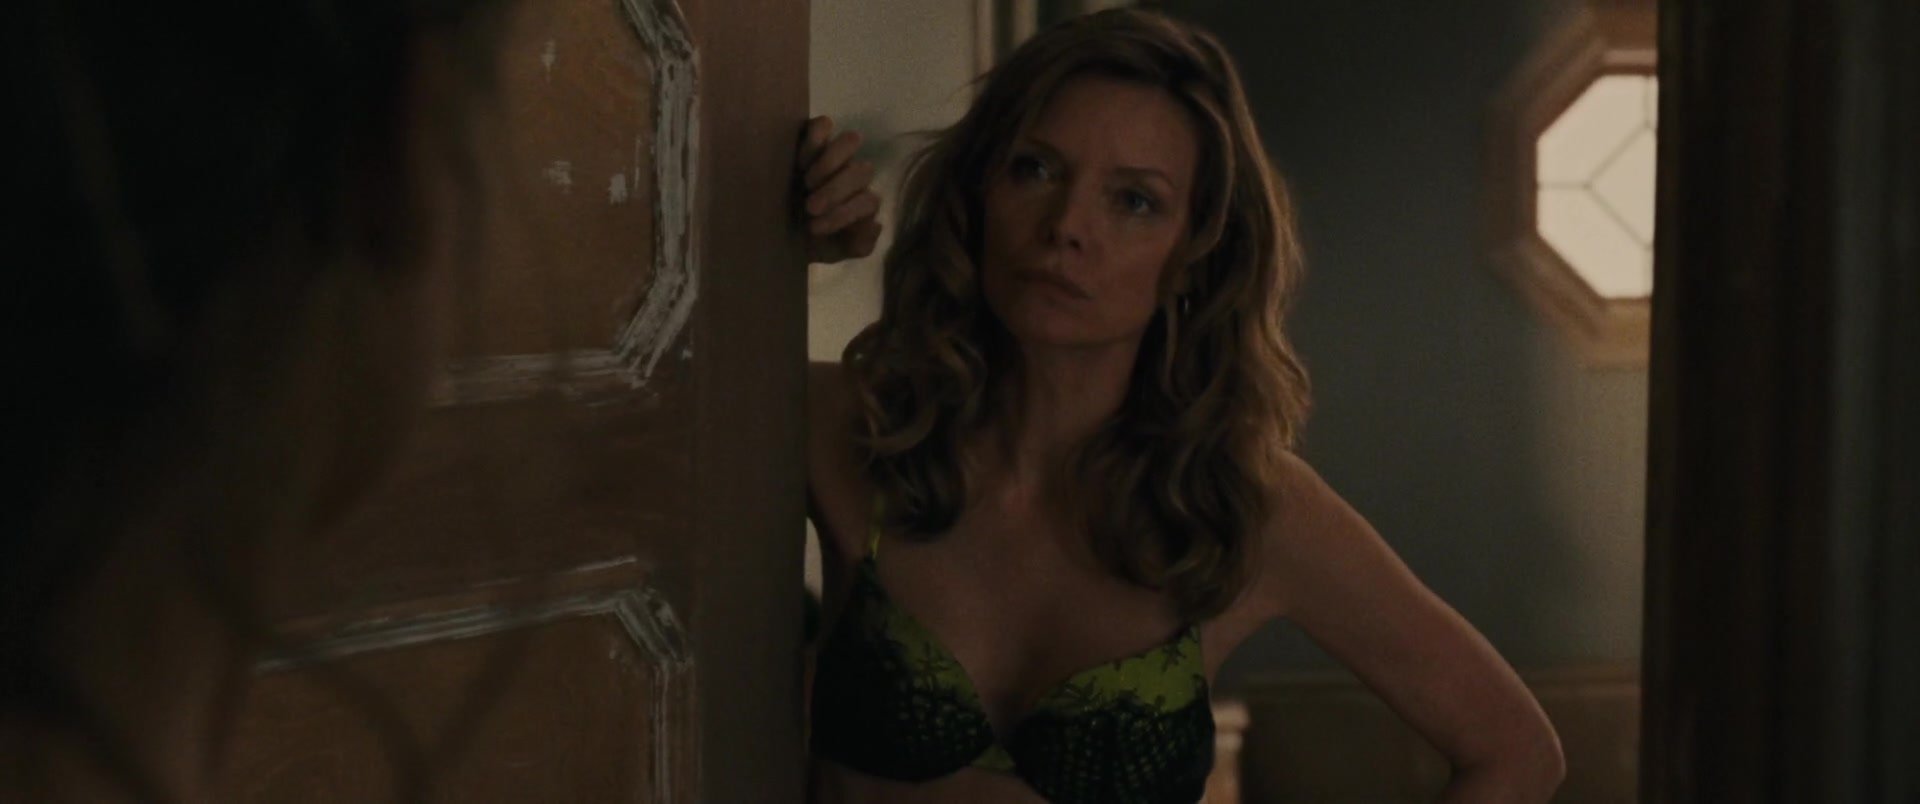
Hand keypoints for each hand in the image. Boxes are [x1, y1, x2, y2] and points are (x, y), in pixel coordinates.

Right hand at [796, 116, 882, 264]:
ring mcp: (835, 154)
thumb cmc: (809, 241)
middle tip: (809, 207)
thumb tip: (875, 224)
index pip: (868, 201)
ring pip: (851, 141)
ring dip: (830, 162)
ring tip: (807, 181)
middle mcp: (853, 175)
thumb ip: (858, 245)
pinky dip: (815, 137)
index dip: (843, 214)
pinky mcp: (814, 137)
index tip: (814, 228)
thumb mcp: (831, 251)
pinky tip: (799, 160)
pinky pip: (823, 125)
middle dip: (836, 191)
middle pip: (863, 171)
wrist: (778, 231)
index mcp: (862, 201)